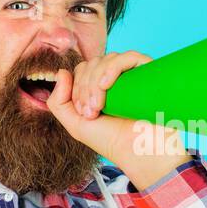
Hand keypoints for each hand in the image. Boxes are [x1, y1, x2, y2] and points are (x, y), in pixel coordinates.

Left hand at [46, 50, 190, 189]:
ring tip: (99, 107)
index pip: (82, 70)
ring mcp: (132, 73)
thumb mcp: (75, 123)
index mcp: (101, 86)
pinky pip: (127, 57)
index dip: (77, 87)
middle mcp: (117, 77)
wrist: (139, 150)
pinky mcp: (148, 71)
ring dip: (94, 83)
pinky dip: (111, 68)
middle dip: (85, 88)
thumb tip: (62, 71)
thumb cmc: (111, 140)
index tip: (86, 113)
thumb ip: (58, 101)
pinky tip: (106, 85)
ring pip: (106, 60)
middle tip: (92, 113)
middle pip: (92, 63)